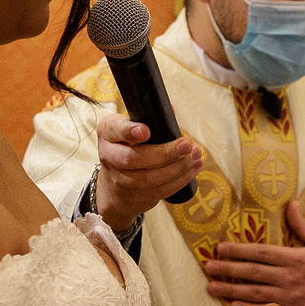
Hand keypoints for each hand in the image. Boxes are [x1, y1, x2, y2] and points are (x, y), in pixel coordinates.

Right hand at [92, 112, 201, 234]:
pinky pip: (160, 190)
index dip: (130, 132)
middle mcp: (109, 156)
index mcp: (108, 132)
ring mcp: (121, 179)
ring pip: (150, 178)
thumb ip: (149, 118)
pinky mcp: (136, 195)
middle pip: (134, 159)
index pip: (115, 130)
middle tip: (187, 145)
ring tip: (196, 156)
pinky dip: (180, 180)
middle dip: (165, 153)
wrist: (114, 184)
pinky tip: (194, 168)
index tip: (146, 131)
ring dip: (178, 168)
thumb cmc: (128, 145)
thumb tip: (171, 110)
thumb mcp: (130, 127)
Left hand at [204, 199, 304, 305]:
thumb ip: (303, 224)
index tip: (220, 247)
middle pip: (253, 273)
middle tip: (208, 267)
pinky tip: (230, 305)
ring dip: (230, 290)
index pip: (261, 252)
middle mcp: (289, 278)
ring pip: (254, 293)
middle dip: (228, 269)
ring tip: (211, 287)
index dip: (239, 250)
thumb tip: (290, 203)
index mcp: (295, 258)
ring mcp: (289, 297)